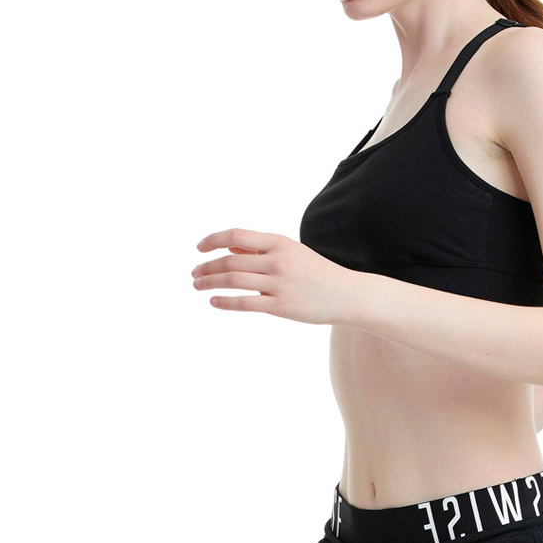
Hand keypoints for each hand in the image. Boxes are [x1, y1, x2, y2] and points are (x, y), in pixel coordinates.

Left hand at [192, 228, 357, 323]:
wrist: (347, 294)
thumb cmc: (318, 273)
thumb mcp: (292, 253)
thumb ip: (261, 250)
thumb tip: (230, 249)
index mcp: (279, 242)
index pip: (236, 235)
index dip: (213, 240)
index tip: (199, 248)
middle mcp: (277, 260)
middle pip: (230, 260)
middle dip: (207, 266)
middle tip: (194, 273)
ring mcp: (279, 283)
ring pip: (234, 280)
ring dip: (210, 282)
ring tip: (197, 286)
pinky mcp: (281, 306)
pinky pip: (246, 303)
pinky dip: (226, 301)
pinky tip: (213, 301)